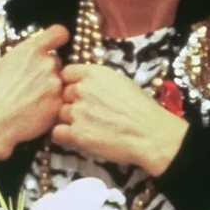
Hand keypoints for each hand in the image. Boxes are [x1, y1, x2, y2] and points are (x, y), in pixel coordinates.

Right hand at [0, 25, 66, 159]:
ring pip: (60, 83)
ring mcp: (56, 84)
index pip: (59, 33)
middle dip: (47, 72)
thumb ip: (30, 56)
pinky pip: (59, 101)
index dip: (58, 38)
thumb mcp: (8, 63)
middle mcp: (48, 63)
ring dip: (50, 89)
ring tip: (29, 100)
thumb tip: (44, 54)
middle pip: (57, 63)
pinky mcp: (59, 103)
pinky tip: (33, 111)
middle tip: (28, 85)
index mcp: (32, 50)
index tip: (56, 43)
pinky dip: (50, 106)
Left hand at [53, 65, 188, 175]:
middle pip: (62, 94)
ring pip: (60, 113)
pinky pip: (57, 132)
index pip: (66, 73)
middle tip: (87, 112)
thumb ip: (99, 81)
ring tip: (88, 126)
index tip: (78, 91)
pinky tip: (79, 136)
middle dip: (71, 102)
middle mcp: (83, 90)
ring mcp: (77, 112)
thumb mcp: (122, 83)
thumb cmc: (142, 110)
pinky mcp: (76, 134)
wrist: (151, 134)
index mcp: (95, 74)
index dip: (71, 83)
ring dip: (69, 119)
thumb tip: (86, 84)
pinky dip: (65, 135)